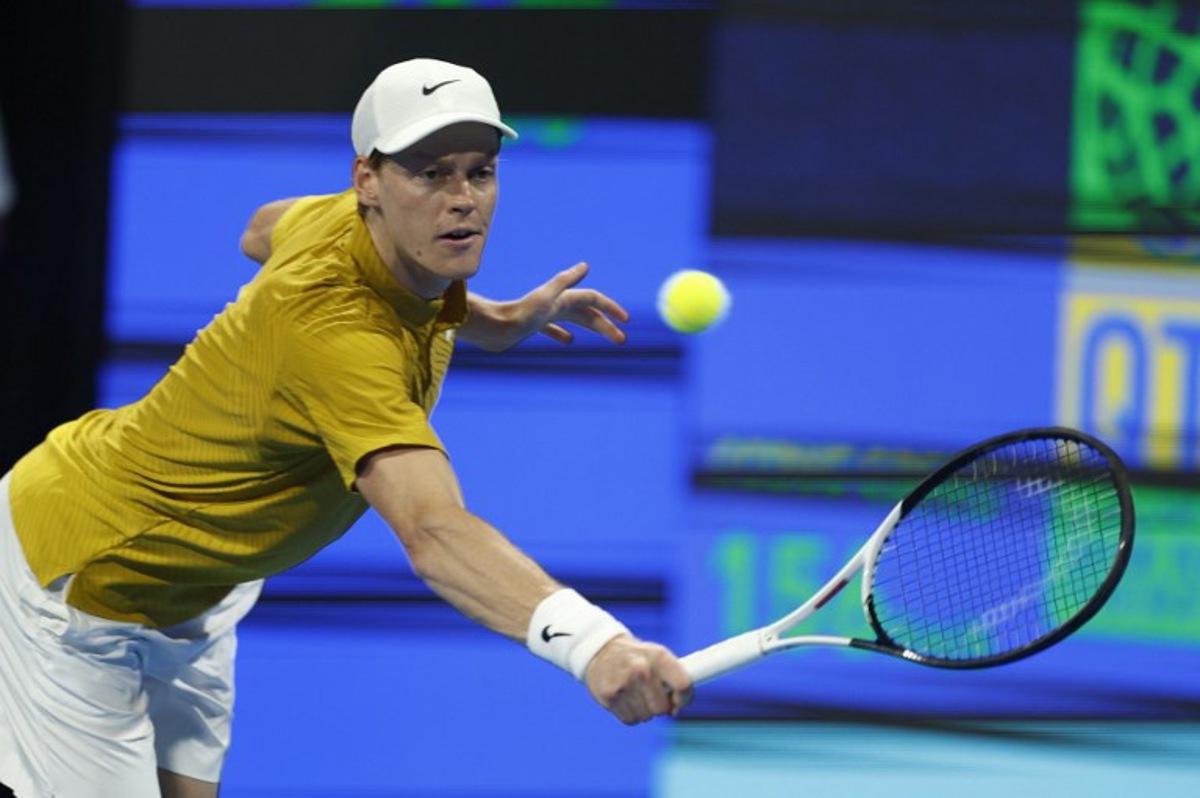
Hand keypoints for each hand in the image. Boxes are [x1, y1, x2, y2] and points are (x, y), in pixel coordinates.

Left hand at [463, 262, 629, 351]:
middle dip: (605, 324)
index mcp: (561, 298)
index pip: (592, 299)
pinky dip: (564, 334)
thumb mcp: (547, 296)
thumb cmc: (520, 314)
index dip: (610, 308)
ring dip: (592, 328)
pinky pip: (554, 330)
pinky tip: (568, 342)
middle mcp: (555, 304)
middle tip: (621, 340)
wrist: (494, 329)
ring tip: (606, 339)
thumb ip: (565, 280)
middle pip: (587, 312)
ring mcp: (545, 315)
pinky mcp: (533, 326)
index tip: (625, 321)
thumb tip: (585, 265)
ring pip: (575, 320)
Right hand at [585, 635, 692, 724]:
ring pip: (646, 716)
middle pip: (662, 708)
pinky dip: (630, 713)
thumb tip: (676, 708)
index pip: (683, 685)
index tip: (678, 700)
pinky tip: (624, 698)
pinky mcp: (609, 695)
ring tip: (635, 692)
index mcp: (658, 656)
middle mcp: (641, 669)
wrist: (601, 650)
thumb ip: (674, 679)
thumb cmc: (637, 657)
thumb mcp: (658, 657)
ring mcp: (624, 683)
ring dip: (644, 710)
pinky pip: (631, 720)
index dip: (684, 698)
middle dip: (660, 706)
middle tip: (651, 694)